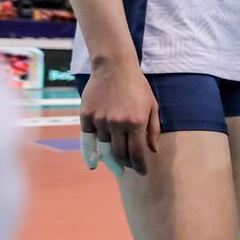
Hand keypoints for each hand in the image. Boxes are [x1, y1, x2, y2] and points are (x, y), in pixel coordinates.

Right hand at [79, 59, 157, 175]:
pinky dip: (90, 154)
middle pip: (120, 154)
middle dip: (126, 165)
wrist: (114, 67)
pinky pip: (87, 140)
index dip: (140, 166)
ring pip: (104, 149)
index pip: (137, 153)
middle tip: (128, 170)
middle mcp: (117, 124)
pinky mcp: (86, 117)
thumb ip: (153, 130)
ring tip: (116, 166)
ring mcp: (100, 121)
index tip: (142, 172)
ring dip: (110, 160)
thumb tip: (153, 151)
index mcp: (136, 123)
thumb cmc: (137, 86)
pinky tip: (93, 164)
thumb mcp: (152, 106)